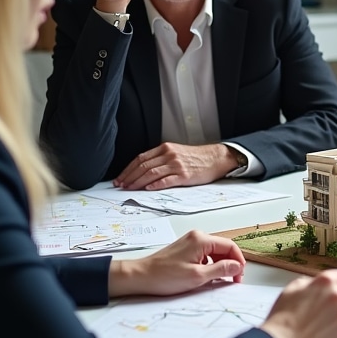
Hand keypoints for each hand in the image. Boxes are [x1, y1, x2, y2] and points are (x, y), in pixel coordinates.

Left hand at [109, 230, 245, 297]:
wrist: (140, 277)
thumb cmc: (164, 276)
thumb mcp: (198, 276)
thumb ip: (221, 270)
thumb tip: (237, 266)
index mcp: (202, 240)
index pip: (230, 246)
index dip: (238, 261)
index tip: (240, 275)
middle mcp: (197, 236)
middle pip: (223, 248)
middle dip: (230, 263)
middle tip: (233, 280)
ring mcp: (190, 242)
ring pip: (214, 251)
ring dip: (220, 265)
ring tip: (220, 280)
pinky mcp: (184, 249)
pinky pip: (204, 254)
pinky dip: (210, 264)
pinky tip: (207, 276)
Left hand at [113, 142, 236, 189]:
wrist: (215, 158)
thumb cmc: (197, 157)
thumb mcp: (177, 152)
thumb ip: (161, 159)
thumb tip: (143, 171)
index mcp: (166, 148)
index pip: (141, 158)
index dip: (128, 169)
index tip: (120, 178)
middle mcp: (169, 155)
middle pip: (143, 166)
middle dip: (129, 177)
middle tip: (121, 185)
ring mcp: (176, 165)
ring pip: (151, 173)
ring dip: (137, 182)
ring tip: (130, 189)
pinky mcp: (184, 175)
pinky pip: (166, 180)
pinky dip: (155, 185)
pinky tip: (147, 189)